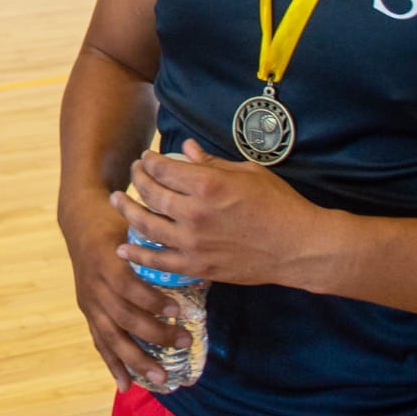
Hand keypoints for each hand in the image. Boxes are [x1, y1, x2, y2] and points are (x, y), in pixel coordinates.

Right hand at [60, 186, 197, 392]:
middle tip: (185, 342)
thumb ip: (158, 245)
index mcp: (106, 259)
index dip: (151, 302)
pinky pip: (99, 341)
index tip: (179, 311)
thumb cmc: (115, 220)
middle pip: (122, 316)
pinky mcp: (86, 311)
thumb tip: (202, 262)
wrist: (79, 220)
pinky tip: (125, 385)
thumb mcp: (135, 224)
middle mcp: (93, 283)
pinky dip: (112, 364)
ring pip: (110, 336)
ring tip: (161, 378)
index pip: (128, 286)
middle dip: (154, 334)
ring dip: (135, 359)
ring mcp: (88, 300)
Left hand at [112, 140, 323, 287]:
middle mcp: (194, 214)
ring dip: (128, 211)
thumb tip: (185, 148)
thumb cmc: (280, 204)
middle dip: (137, 179)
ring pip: (147, 226)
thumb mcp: (247, 173)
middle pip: (151, 194)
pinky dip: (139, 254)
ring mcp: (194, 244)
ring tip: (116, 201)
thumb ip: (212, 162)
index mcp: (207, 185)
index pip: (164, 169)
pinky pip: (159, 262)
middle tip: (132, 173)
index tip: (147, 158)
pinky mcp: (198, 267)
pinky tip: (124, 247)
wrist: (300, 248)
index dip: (150, 161)